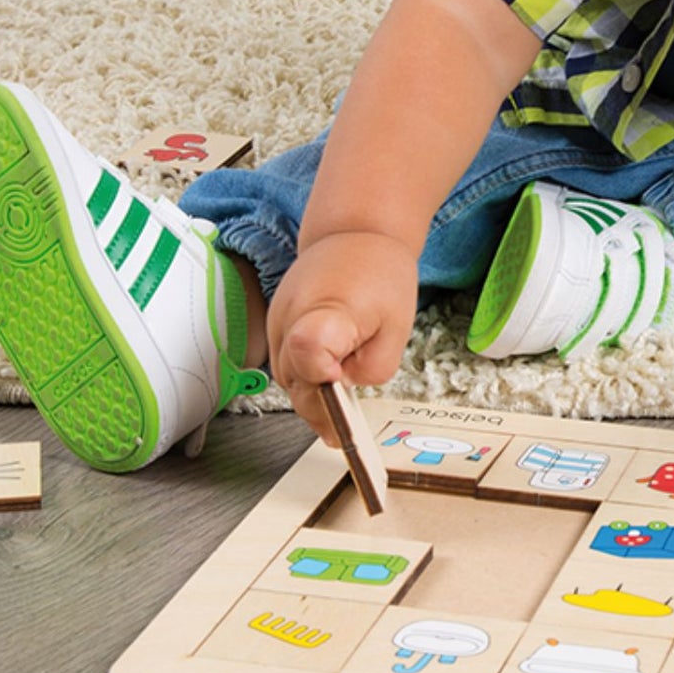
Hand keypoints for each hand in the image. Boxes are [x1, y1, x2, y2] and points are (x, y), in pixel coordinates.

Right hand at [266, 231, 417, 442]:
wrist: (355, 233)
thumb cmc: (378, 271)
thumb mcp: (397, 325)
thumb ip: (373, 367)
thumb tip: (346, 393)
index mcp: (324, 312)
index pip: (308, 353)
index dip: (323, 380)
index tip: (340, 394)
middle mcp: (290, 319)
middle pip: (296, 383)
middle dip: (321, 412)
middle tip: (345, 439)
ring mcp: (277, 323)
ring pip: (289, 380)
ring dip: (312, 399)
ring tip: (339, 420)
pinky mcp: (276, 326)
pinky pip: (288, 365)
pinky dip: (306, 380)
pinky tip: (328, 391)